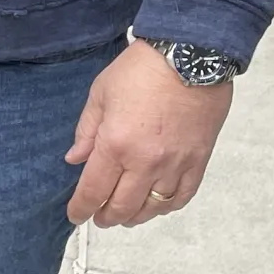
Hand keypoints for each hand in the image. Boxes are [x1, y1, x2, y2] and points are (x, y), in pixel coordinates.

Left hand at [65, 38, 231, 226]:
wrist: (190, 56)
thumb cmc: (141, 69)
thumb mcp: (101, 94)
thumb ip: (87, 130)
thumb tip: (75, 158)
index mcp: (115, 145)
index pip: (93, 192)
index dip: (81, 209)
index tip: (75, 215)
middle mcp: (145, 162)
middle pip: (122, 207)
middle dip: (106, 217)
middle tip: (99, 217)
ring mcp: (175, 164)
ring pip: (153, 207)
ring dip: (135, 216)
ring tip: (126, 214)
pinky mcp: (198, 161)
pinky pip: (182, 196)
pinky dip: (167, 206)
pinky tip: (157, 204)